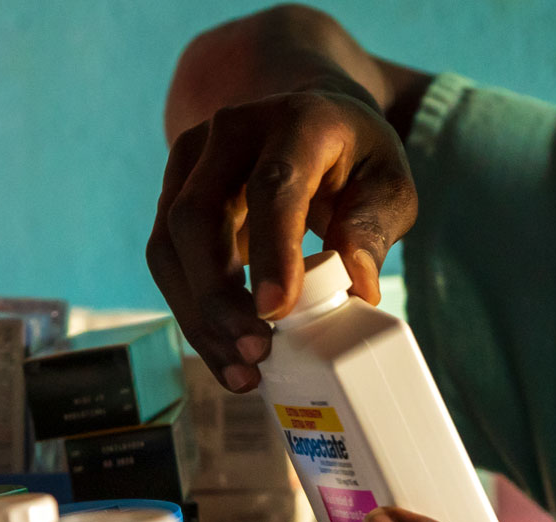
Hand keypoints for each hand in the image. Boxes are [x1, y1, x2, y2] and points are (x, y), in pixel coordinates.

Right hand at [146, 90, 417, 391]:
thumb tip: (357, 288)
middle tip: (256, 352)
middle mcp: (231, 131)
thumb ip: (374, 228)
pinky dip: (192, 313)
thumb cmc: (356, 159)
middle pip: (198, 216)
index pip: (273, 184)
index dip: (271, 249)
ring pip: (169, 245)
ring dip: (198, 315)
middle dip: (218, 296)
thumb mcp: (389, 183)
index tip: (276, 311)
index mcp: (296, 120)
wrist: (310, 118)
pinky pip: (167, 261)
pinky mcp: (172, 193)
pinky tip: (225, 353)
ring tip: (242, 369)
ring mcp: (191, 160)